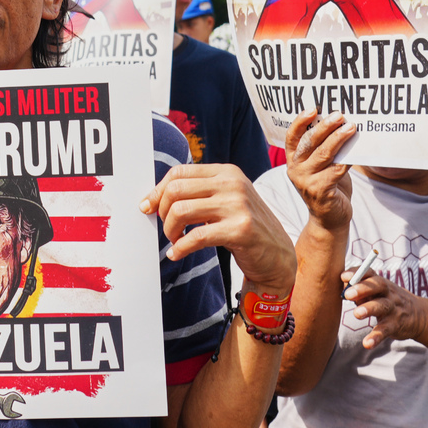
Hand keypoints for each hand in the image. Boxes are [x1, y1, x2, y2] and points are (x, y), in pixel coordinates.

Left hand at [142, 164, 296, 293]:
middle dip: (162, 211)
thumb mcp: (225, 200)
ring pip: (181, 211)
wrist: (278, 255)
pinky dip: (180, 247)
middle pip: (176, 190)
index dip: (158, 190)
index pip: (179, 172)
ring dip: (170, 230)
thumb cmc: (244, 226)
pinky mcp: (240, 230)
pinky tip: (177, 253)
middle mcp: (233, 184)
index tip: (148, 207)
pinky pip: (195, 237)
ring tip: (173, 240)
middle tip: (166, 227)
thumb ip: (198, 193)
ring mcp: (238, 206)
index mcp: (227, 172)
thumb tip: (152, 199)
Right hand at [285, 108, 354, 230]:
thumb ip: (324, 149)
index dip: (300, 122)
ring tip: (351, 128)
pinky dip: (347, 160)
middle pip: (309, 142)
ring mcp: (306, 181)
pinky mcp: (320, 192)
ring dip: (338, 139)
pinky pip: (336, 171)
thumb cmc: (329, 187)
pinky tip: (356, 152)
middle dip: (325, 127)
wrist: (330, 219)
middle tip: (339, 115)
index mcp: (293, 160)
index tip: (313, 109)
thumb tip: (341, 125)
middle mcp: (295, 169)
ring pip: (323, 155)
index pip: (292, 137)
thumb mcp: (322, 166)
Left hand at [342, 269, 427, 348]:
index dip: (356, 273)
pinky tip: (367, 344)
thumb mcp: (376, 291)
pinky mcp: (395, 325)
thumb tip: (341, 289)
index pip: (369, 273)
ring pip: (382, 306)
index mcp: (380, 283)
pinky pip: (385, 330)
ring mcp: (393, 309)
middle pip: (377, 286)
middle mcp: (388, 293)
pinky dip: (376, 337)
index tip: (344, 276)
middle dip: (362, 289)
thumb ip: (358, 288)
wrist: (419, 315)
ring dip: (369, 309)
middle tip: (347, 294)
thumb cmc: (387, 299)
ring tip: (357, 314)